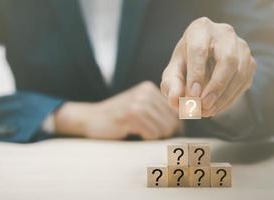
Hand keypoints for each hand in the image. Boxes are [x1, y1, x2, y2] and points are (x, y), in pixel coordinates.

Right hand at [54, 81, 181, 139]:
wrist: (90, 118)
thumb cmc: (117, 118)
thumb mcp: (139, 107)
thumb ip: (158, 111)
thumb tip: (183, 125)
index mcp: (149, 88)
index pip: (175, 110)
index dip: (172, 125)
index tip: (159, 129)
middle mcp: (145, 92)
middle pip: (172, 120)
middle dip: (163, 132)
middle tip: (147, 132)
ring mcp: (138, 102)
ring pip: (164, 129)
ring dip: (153, 136)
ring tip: (138, 131)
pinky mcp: (131, 115)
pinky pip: (152, 133)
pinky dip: (145, 137)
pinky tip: (133, 131)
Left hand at [160, 17, 256, 116]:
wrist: (204, 60)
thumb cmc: (185, 64)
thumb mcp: (173, 72)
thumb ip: (171, 84)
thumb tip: (175, 100)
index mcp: (200, 29)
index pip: (200, 49)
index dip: (196, 73)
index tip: (192, 95)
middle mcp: (224, 33)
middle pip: (227, 59)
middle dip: (216, 86)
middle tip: (203, 106)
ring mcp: (241, 46)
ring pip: (239, 72)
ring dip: (224, 96)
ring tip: (207, 112)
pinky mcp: (250, 62)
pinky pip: (244, 82)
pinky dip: (231, 99)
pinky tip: (217, 108)